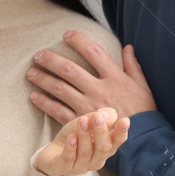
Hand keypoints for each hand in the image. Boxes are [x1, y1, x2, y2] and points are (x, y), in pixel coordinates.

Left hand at [28, 34, 155, 124]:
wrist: (143, 140)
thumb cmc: (144, 112)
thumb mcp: (142, 86)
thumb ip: (133, 66)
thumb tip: (127, 47)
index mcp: (114, 77)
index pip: (93, 52)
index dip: (78, 40)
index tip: (66, 35)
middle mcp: (98, 89)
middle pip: (69, 69)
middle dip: (51, 60)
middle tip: (38, 55)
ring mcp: (88, 106)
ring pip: (60, 89)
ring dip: (43, 79)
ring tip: (31, 73)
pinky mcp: (81, 123)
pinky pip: (58, 111)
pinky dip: (44, 103)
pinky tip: (34, 96)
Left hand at [33, 108, 129, 175]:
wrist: (52, 153)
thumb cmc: (75, 136)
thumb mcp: (88, 122)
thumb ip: (100, 116)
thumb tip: (105, 114)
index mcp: (106, 149)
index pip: (117, 141)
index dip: (121, 132)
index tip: (125, 120)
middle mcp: (96, 160)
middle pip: (103, 148)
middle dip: (101, 132)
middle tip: (98, 116)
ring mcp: (80, 166)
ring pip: (85, 152)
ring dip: (85, 136)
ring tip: (82, 121)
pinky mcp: (63, 168)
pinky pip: (69, 159)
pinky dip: (71, 148)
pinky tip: (71, 138)